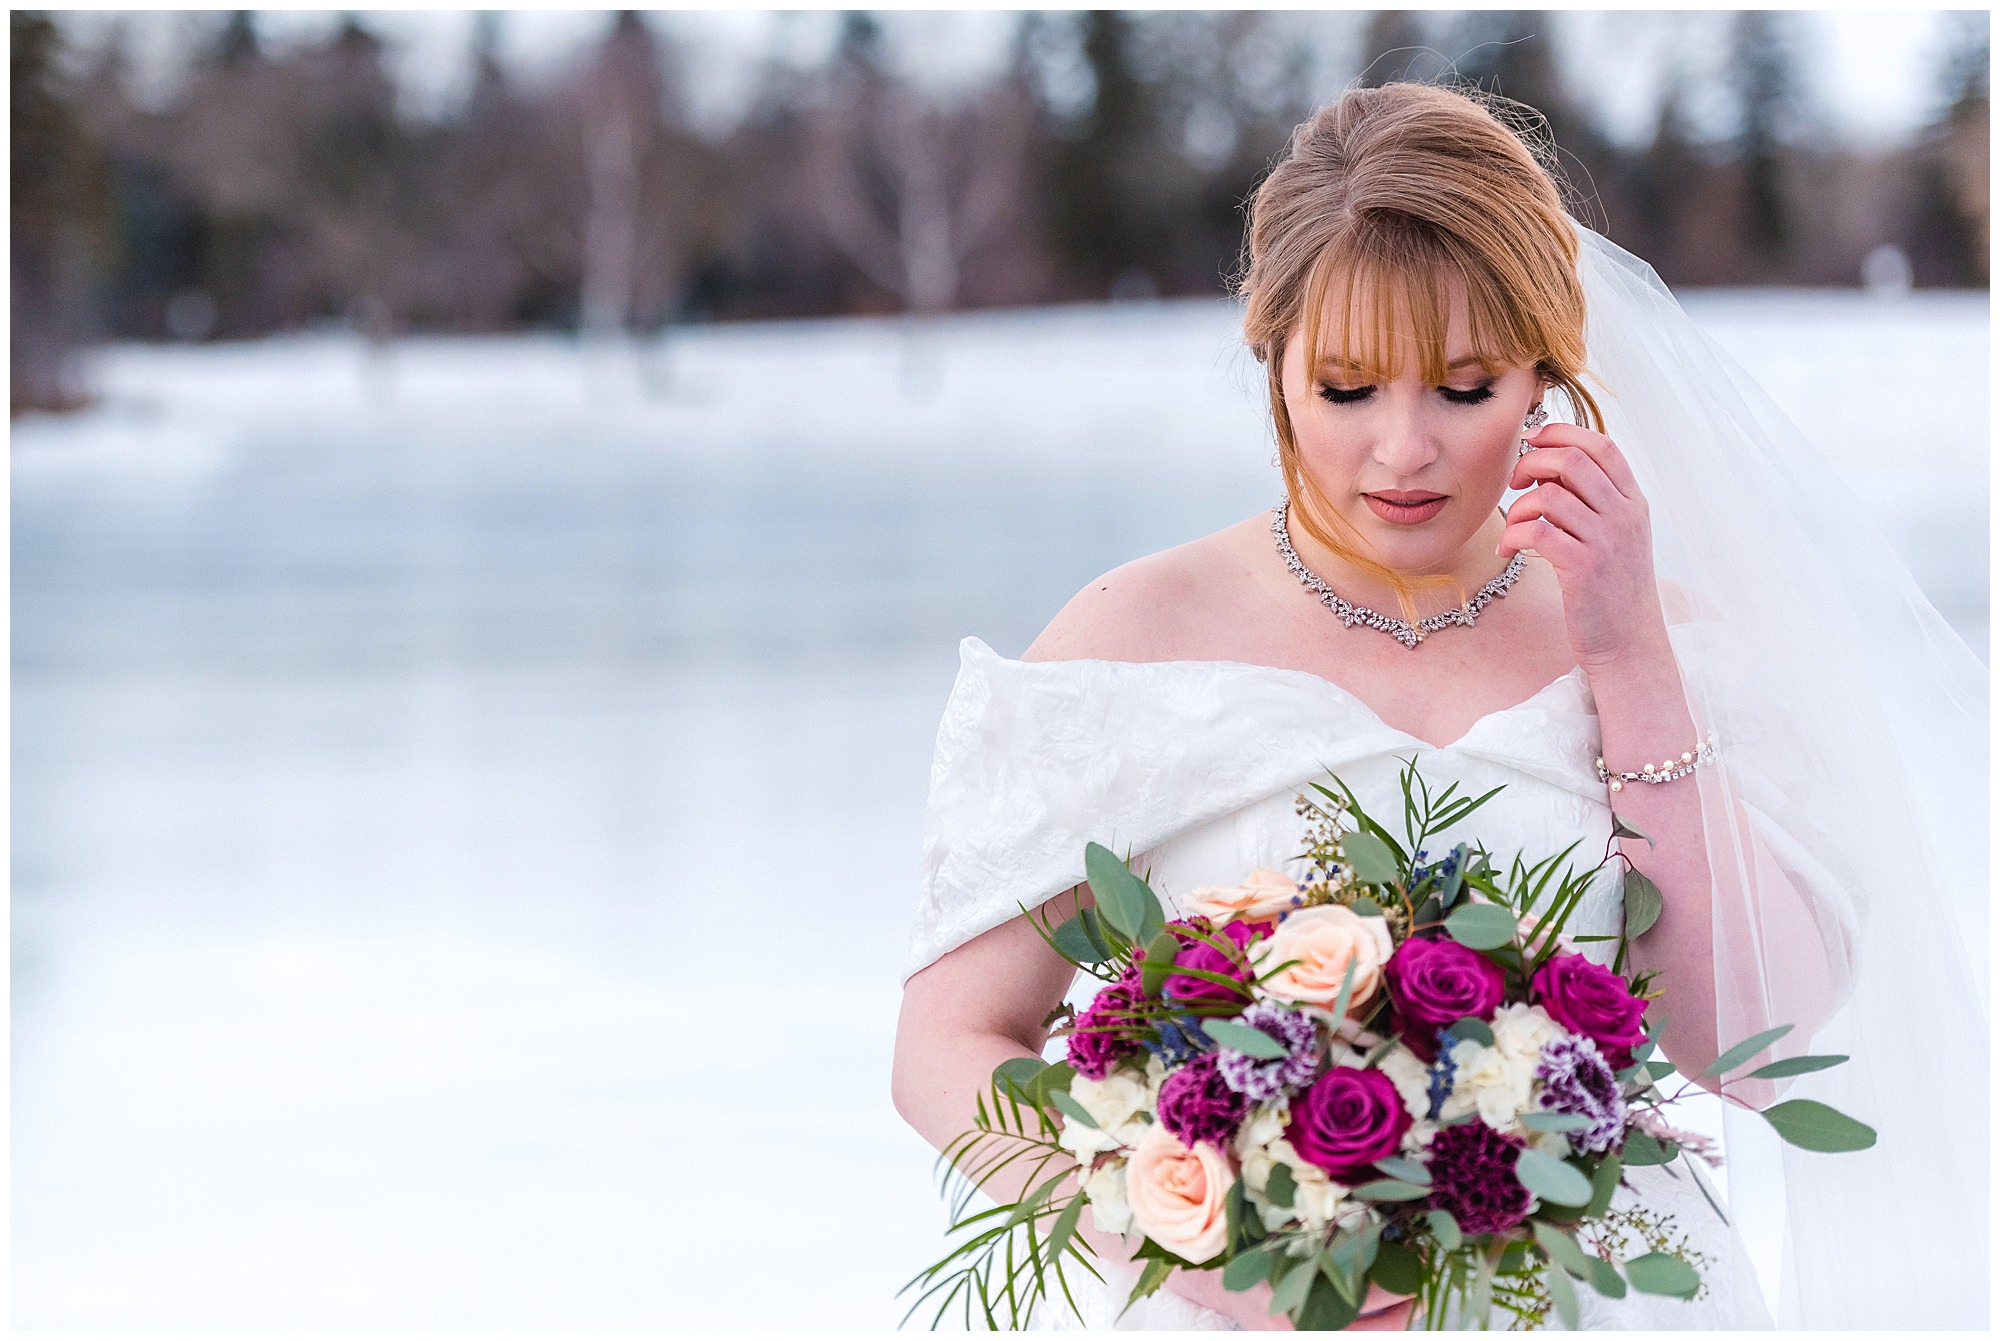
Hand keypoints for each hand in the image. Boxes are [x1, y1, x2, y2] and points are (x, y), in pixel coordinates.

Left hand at [1501, 422, 1670, 671]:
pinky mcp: (1583, 568)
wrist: (1630, 644)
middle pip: (1571, 461)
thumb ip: (1595, 501)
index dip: (1562, 433)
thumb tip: (1550, 465)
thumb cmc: (1613, 590)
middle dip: (1532, 462)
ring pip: (1549, 495)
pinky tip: (1509, 549)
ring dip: (1518, 507)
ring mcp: (1606, 541)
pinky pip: (1536, 531)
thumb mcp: (1618, 538)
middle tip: (1516, 482)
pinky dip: (1513, 535)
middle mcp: (1624, 516)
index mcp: (1633, 502)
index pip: (1602, 446)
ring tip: (1513, 528)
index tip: (1532, 441)